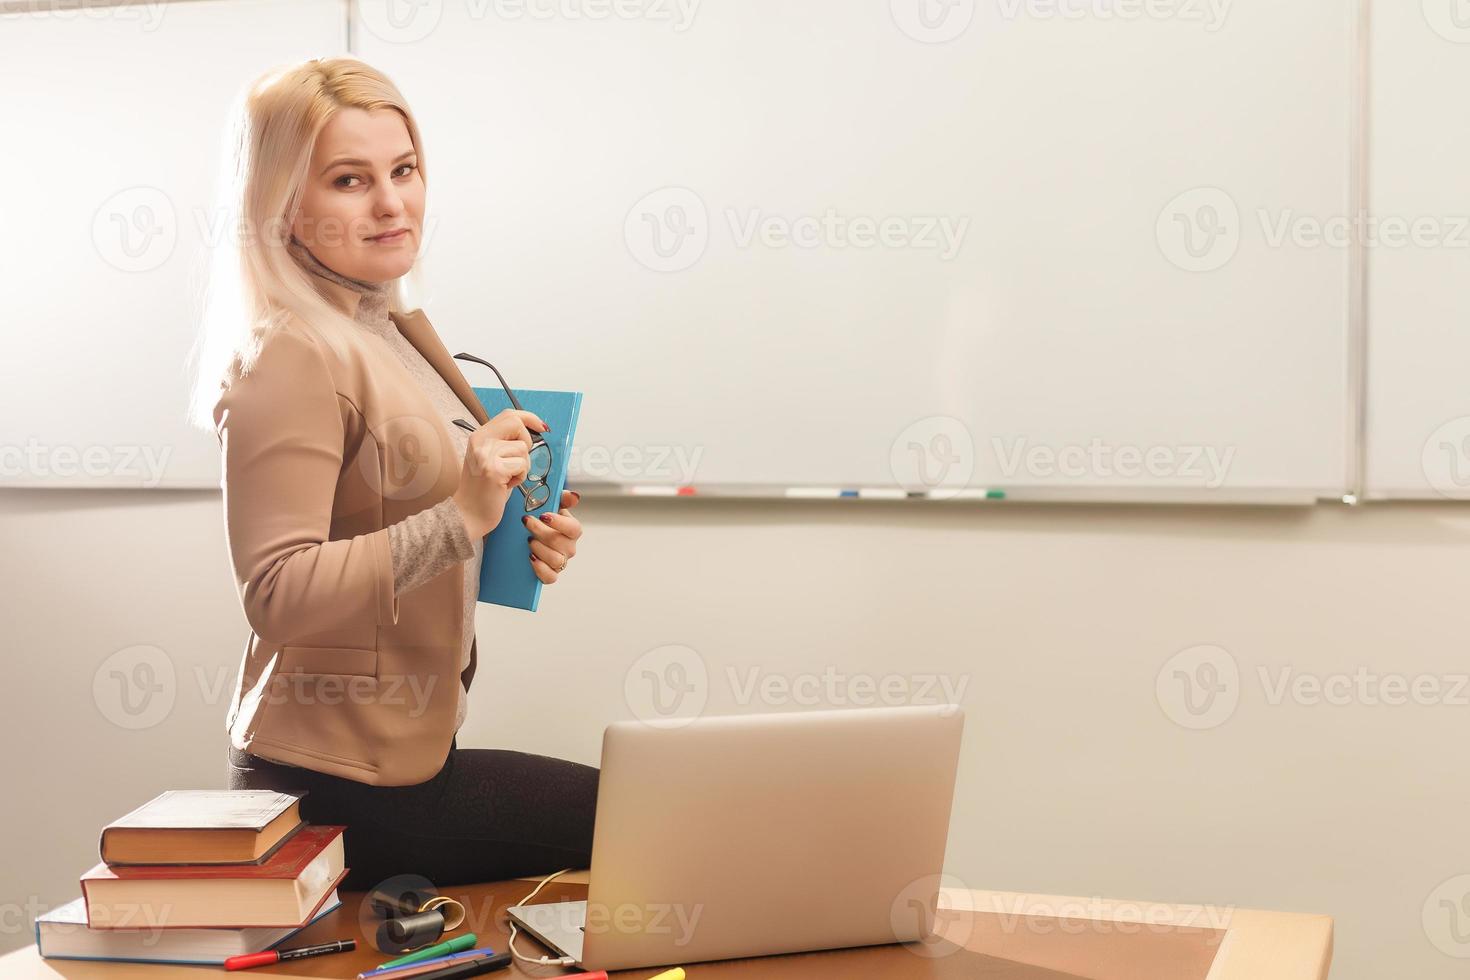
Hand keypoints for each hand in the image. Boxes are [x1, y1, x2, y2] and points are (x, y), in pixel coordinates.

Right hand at [452, 408, 547, 538]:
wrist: (467, 514)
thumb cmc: (483, 489)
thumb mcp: (491, 459)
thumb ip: (505, 442)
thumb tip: (533, 431)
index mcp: (479, 436)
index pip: (509, 415)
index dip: (529, 418)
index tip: (542, 427)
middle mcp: (480, 442)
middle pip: (517, 425)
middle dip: (526, 443)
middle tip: (516, 461)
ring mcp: (485, 455)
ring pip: (523, 449)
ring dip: (522, 466)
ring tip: (506, 478)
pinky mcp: (494, 470)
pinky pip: (522, 466)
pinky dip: (520, 477)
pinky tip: (505, 485)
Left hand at [525, 488, 582, 583]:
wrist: (522, 539)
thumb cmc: (540, 522)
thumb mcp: (550, 506)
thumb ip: (561, 499)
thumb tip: (573, 496)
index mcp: (571, 530)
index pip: (574, 528)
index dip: (559, 522)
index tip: (543, 515)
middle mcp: (569, 548)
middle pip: (560, 543)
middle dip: (541, 531)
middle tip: (527, 522)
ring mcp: (560, 562)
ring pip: (555, 560)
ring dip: (539, 548)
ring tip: (528, 540)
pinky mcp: (550, 575)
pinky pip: (550, 577)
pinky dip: (540, 568)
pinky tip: (530, 558)